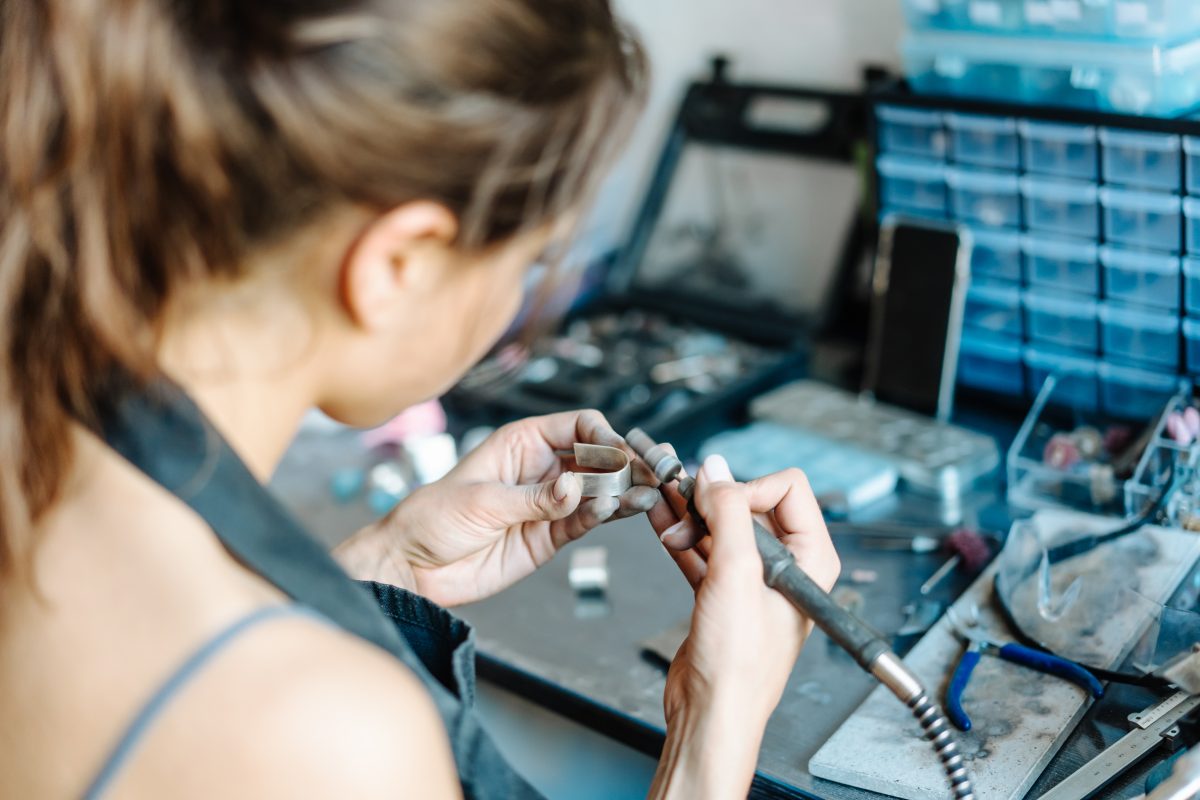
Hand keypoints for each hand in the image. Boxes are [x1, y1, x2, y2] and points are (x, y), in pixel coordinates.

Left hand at [334, 410, 658, 606]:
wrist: (412, 566)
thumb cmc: (433, 518)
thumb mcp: (482, 502)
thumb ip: (533, 498)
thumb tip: (575, 488)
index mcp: (522, 442)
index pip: (577, 426)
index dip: (602, 434)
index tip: (618, 450)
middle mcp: (542, 467)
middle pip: (597, 457)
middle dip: (624, 462)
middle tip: (649, 471)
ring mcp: (550, 501)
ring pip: (599, 490)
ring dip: (624, 490)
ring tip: (646, 493)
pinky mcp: (551, 535)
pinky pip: (588, 520)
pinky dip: (608, 516)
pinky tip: (622, 510)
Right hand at [646, 455, 839, 798]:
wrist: (711, 712)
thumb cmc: (739, 664)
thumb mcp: (736, 572)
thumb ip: (727, 512)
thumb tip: (715, 470)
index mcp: (811, 559)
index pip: (786, 490)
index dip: (746, 487)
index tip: (714, 499)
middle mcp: (787, 567)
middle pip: (750, 504)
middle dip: (712, 500)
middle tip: (681, 497)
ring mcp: (752, 581)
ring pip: (721, 526)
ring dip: (690, 513)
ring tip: (662, 501)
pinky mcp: (722, 594)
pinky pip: (701, 549)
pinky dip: (680, 533)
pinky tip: (660, 516)